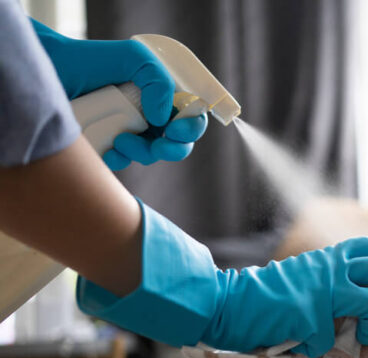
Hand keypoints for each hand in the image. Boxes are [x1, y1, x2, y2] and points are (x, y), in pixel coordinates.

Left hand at [31, 19, 206, 170]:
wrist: (50, 72)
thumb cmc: (90, 61)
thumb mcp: (133, 58)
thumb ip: (159, 80)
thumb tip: (163, 117)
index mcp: (163, 96)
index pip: (192, 117)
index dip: (192, 127)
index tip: (176, 129)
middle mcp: (150, 115)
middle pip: (180, 144)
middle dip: (174, 149)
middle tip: (159, 145)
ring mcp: (130, 133)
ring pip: (152, 156)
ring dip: (143, 153)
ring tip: (120, 139)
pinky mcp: (108, 148)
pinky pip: (124, 163)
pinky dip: (120, 160)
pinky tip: (108, 150)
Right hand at [76, 201, 367, 357]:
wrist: (229, 304)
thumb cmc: (266, 296)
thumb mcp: (304, 276)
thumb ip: (330, 279)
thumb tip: (363, 294)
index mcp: (327, 257)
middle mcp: (328, 268)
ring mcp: (320, 291)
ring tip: (365, 337)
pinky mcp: (309, 316)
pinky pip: (328, 339)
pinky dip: (319, 348)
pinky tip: (303, 346)